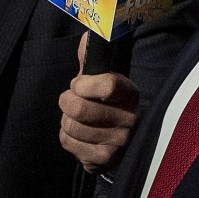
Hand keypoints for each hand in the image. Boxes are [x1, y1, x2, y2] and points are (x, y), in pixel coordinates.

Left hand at [59, 35, 140, 171]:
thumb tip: (87, 36)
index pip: (107, 86)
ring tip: (78, 119)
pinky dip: (67, 138)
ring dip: (66, 121)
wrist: (121, 137)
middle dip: (67, 101)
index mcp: (131, 95)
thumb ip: (91, 59)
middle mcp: (129, 121)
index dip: (84, 84)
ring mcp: (117, 144)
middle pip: (80, 109)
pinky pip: (69, 144)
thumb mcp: (104, 78)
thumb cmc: (107, 102)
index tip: (79, 84)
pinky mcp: (103, 161)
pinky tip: (80, 135)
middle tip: (72, 100)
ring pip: (71, 127)